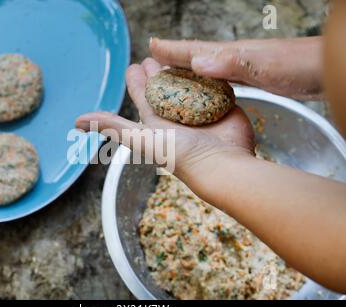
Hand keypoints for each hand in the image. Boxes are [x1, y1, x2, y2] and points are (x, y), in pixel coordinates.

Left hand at [75, 58, 254, 181]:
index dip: (137, 80)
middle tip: (153, 57)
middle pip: (164, 87)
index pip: (143, 94)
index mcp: (155, 120)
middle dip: (157, 72)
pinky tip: (205, 67)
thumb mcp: (141, 137)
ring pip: (187, 84)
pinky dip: (207, 77)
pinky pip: (211, 86)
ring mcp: (199, 109)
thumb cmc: (180, 154)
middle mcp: (175, 113)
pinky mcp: (220, 105)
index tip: (134, 66)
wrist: (222, 164)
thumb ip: (112, 126)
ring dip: (181, 71)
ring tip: (176, 57)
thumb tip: (75, 122)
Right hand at [150, 37, 322, 99]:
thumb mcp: (266, 66)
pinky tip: (208, 87)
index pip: (195, 50)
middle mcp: (234, 58)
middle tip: (154, 58)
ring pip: (208, 68)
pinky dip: (208, 81)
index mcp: (232, 55)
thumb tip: (197, 62)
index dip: (172, 49)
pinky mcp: (254, 77)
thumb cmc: (301, 66)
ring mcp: (244, 66)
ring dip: (188, 70)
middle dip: (174, 57)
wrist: (327, 69)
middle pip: (197, 56)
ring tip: (173, 73)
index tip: (152, 45)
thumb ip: (232, 63)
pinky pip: (222, 78)